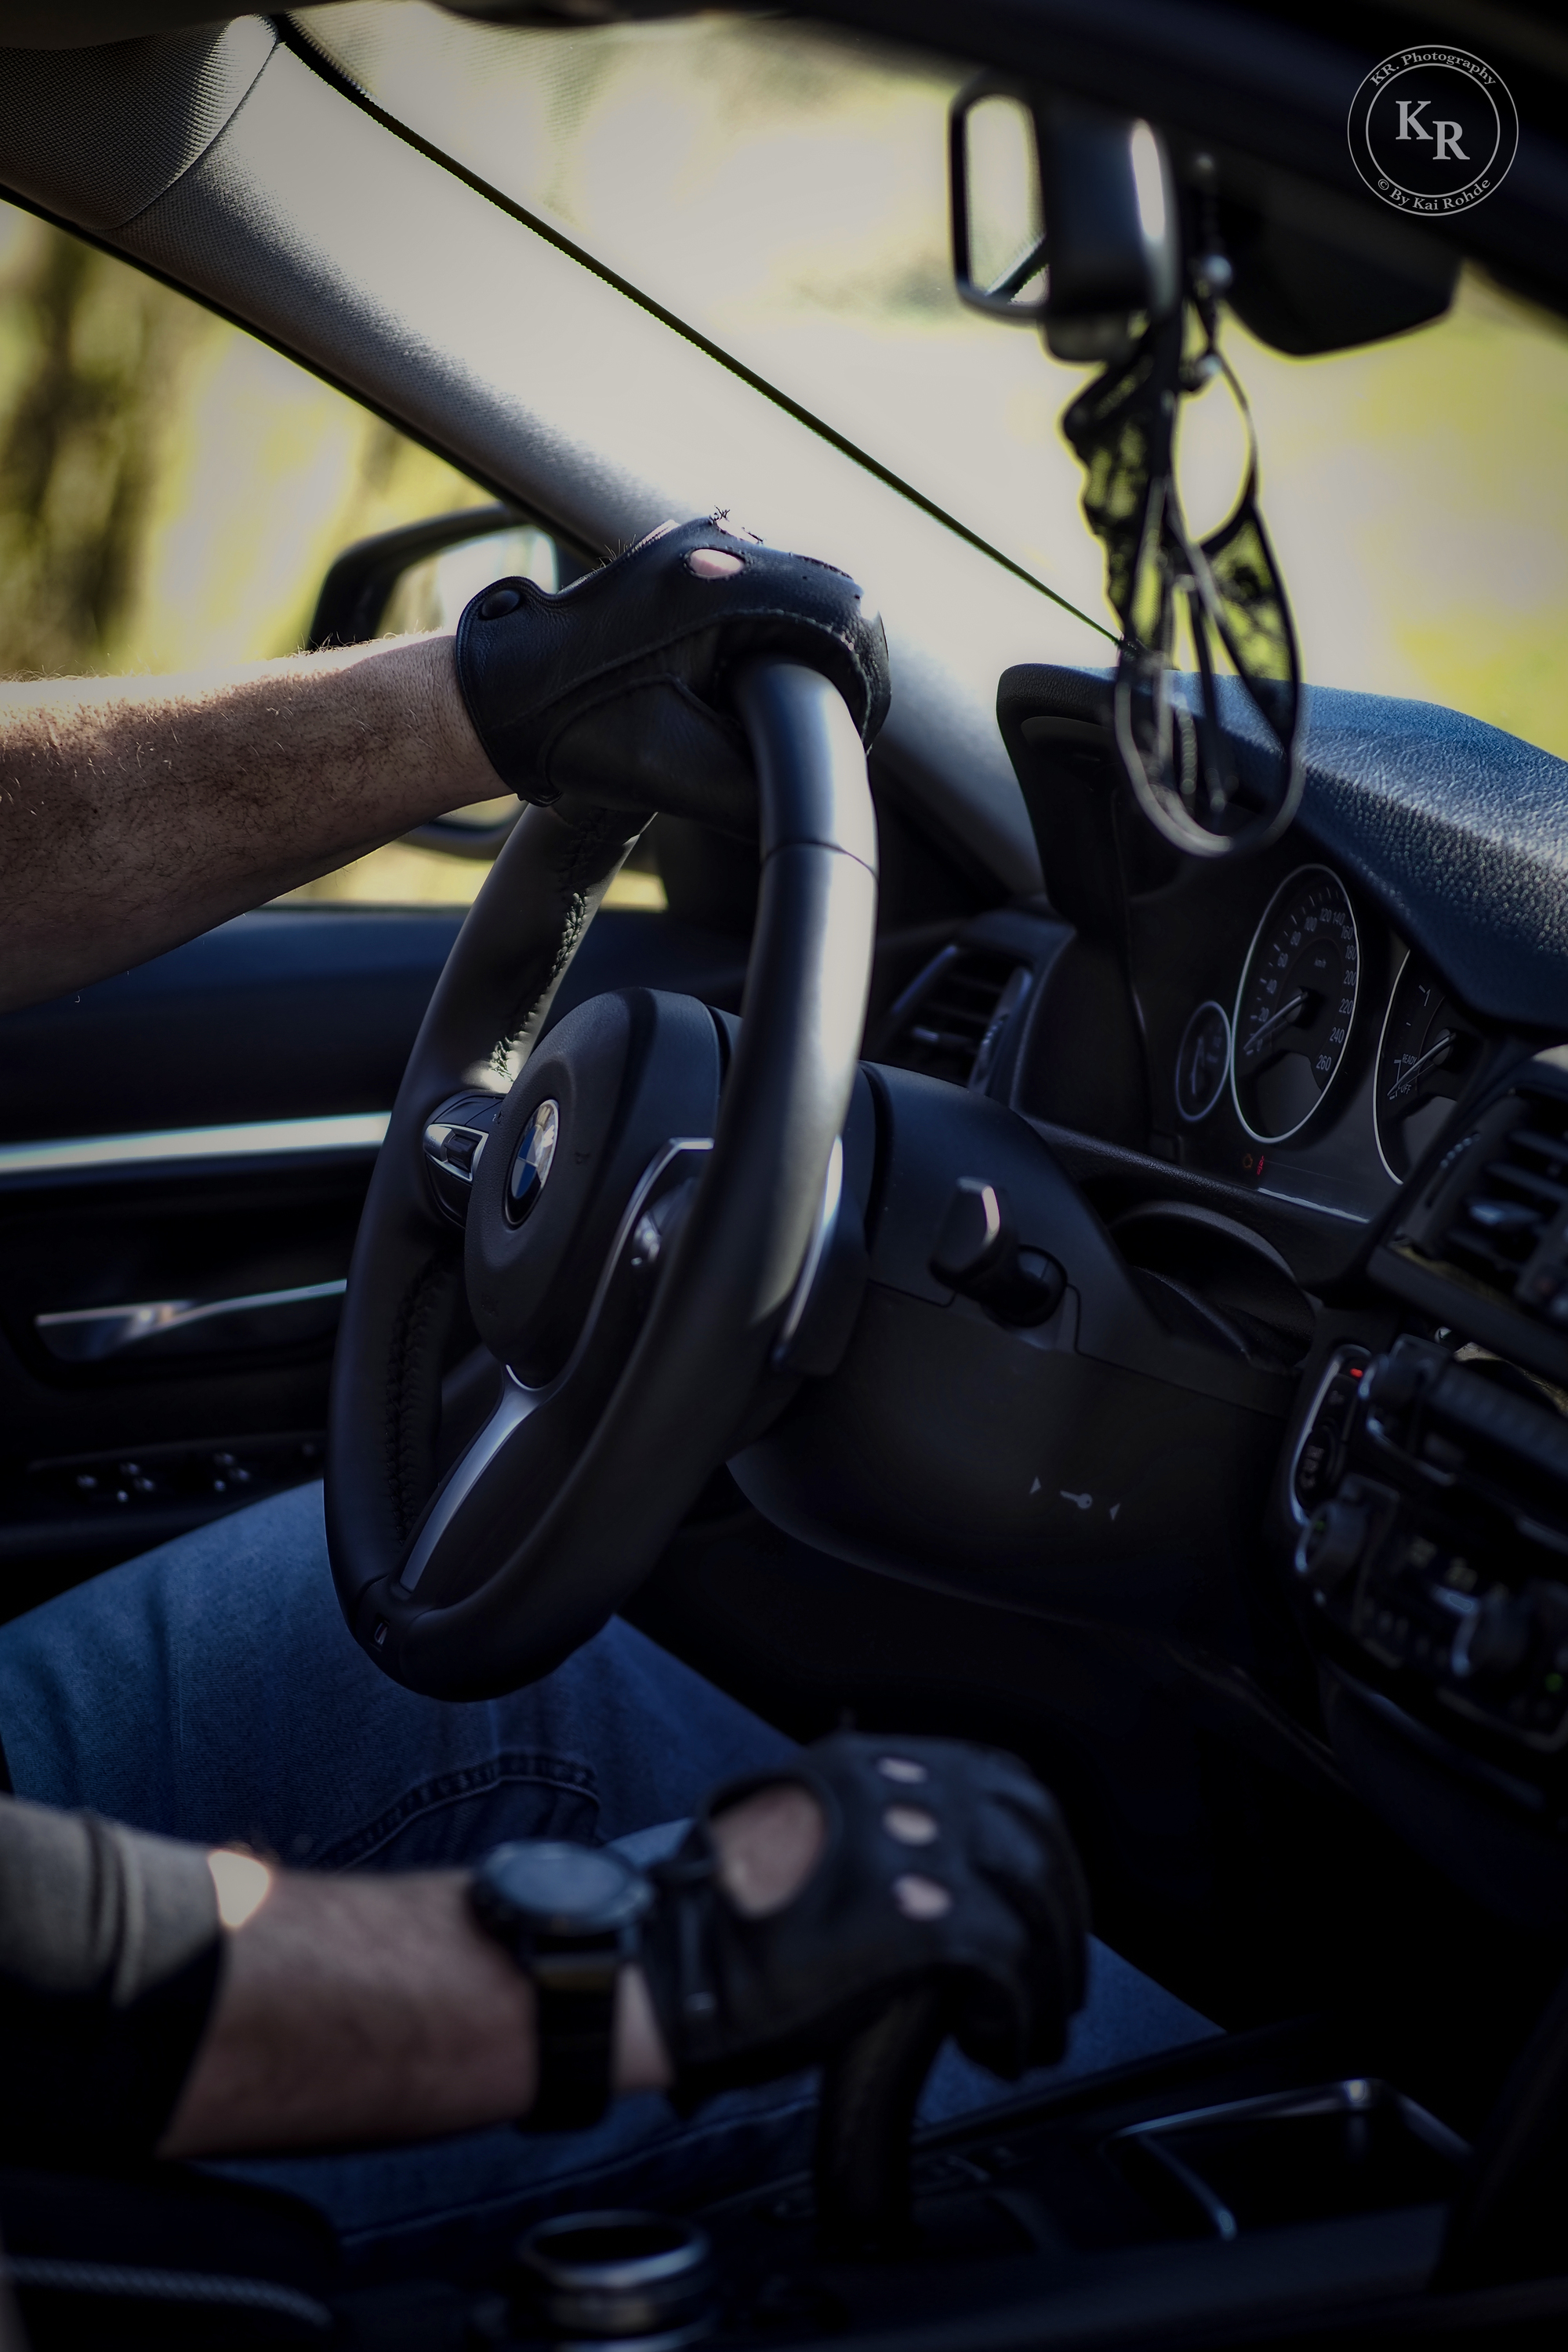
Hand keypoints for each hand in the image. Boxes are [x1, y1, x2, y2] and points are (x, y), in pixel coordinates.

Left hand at [451, 515, 889, 834]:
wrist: (505, 697)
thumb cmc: (578, 729)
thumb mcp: (681, 775)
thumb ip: (764, 788)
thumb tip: (824, 802)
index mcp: (726, 583)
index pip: (850, 615)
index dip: (865, 682)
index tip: (853, 729)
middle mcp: (721, 543)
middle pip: (834, 595)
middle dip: (839, 664)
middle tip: (825, 724)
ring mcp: (703, 539)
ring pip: (802, 588)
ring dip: (806, 646)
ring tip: (775, 702)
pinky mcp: (688, 554)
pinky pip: (763, 586)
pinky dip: (771, 632)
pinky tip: (739, 677)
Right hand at [640, 1732, 1088, 2107]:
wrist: (665, 1963)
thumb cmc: (711, 1915)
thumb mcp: (795, 1828)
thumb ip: (868, 1827)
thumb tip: (935, 1862)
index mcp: (868, 1765)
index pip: (997, 1778)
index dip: (1039, 1841)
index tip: (1050, 1888)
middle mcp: (900, 1791)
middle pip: (1032, 1833)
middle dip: (1064, 1910)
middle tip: (1060, 1970)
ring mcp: (914, 1852)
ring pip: (1035, 1900)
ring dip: (1051, 1971)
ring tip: (1036, 2025)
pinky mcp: (918, 1923)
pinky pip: (1009, 1968)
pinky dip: (1017, 2015)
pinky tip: (996, 2043)